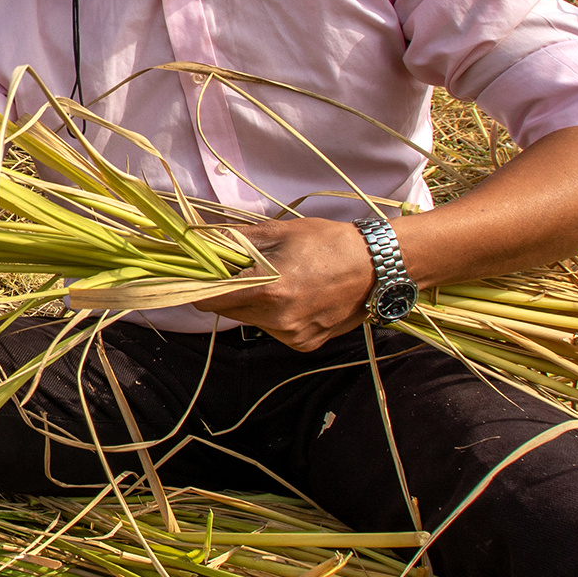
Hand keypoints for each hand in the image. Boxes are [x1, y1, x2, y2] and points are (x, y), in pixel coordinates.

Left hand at [192, 217, 378, 350]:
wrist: (377, 266)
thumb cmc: (328, 242)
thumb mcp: (279, 232)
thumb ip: (235, 239)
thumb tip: (201, 237)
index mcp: (268, 289)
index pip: (210, 299)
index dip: (200, 286)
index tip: (201, 273)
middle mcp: (278, 319)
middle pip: (228, 311)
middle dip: (229, 292)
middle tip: (245, 271)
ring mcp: (292, 335)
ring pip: (251, 321)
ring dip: (254, 304)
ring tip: (280, 281)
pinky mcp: (305, 344)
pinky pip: (275, 330)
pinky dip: (276, 316)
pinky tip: (298, 297)